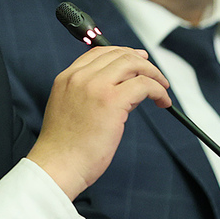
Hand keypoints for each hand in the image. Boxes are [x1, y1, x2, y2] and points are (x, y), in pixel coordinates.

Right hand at [26, 46, 171, 199]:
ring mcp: (95, 86)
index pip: (98, 52)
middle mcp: (80, 77)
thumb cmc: (65, 148)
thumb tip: (126, 88)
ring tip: (162, 88)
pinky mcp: (112, 101)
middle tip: (154, 75)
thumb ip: (91, 95)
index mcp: (66, 78)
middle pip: (118, 54)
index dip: (122, 53)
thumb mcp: (70, 110)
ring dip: (153, 74)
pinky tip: (162, 101)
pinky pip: (144, 84)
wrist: (57, 166)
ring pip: (133, 64)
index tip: (137, 61)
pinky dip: (158, 90)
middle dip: (141, 62)